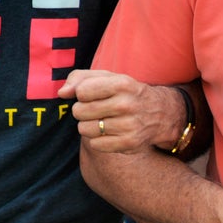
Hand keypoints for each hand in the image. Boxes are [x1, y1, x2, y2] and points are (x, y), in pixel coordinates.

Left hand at [59, 69, 186, 153]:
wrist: (160, 113)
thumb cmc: (126, 93)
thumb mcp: (107, 77)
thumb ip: (79, 78)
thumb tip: (62, 93)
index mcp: (121, 84)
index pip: (81, 91)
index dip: (82, 94)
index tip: (93, 95)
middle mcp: (127, 105)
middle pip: (79, 111)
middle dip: (82, 111)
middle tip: (95, 110)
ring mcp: (129, 126)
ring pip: (84, 129)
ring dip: (88, 126)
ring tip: (102, 121)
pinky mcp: (129, 144)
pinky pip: (94, 144)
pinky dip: (97, 140)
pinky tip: (109, 133)